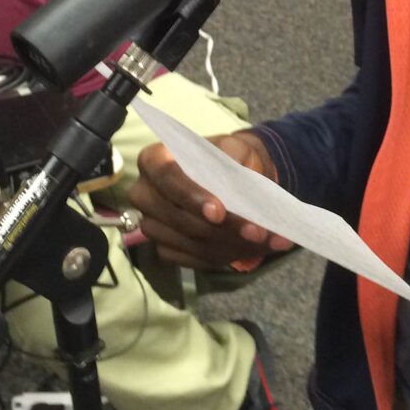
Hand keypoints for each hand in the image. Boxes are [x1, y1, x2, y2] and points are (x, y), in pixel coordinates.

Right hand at [129, 131, 293, 269]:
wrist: (233, 173)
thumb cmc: (228, 155)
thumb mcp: (236, 149)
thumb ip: (236, 166)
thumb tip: (243, 195)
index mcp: (154, 159)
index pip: (166, 178)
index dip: (191, 196)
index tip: (219, 212)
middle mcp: (145, 193)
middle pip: (178, 218)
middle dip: (220, 229)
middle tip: (258, 232)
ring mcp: (151, 224)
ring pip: (189, 242)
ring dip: (229, 245)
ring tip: (265, 240)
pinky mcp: (165, 248)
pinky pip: (193, 259)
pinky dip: (225, 256)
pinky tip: (251, 248)